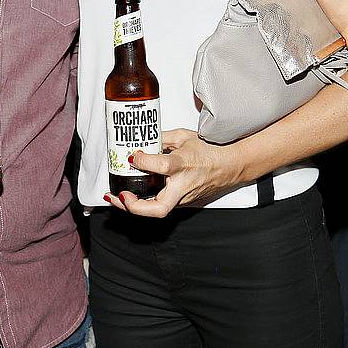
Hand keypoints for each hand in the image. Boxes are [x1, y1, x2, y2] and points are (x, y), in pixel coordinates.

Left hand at [103, 128, 244, 216]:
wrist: (231, 165)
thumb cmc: (211, 150)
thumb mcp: (183, 136)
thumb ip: (160, 138)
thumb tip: (141, 139)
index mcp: (184, 164)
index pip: (162, 166)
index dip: (143, 161)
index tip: (132, 156)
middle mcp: (183, 185)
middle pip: (159, 208)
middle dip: (135, 206)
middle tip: (120, 196)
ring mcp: (183, 198)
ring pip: (157, 211)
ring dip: (134, 207)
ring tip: (116, 198)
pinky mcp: (182, 203)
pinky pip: (160, 205)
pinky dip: (144, 203)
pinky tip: (131, 196)